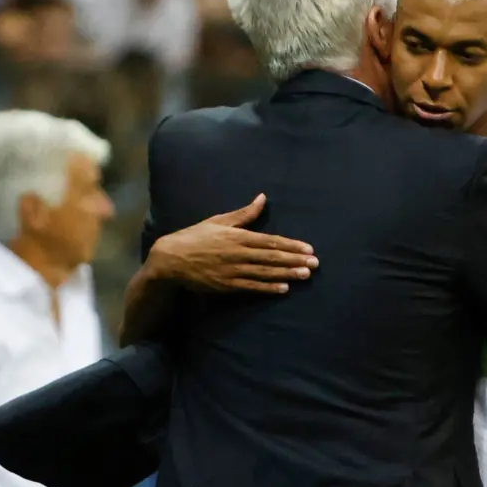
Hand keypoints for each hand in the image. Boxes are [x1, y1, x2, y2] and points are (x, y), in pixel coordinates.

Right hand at [148, 194, 317, 293]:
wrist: (170, 259)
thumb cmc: (195, 237)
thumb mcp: (219, 221)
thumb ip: (244, 213)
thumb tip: (262, 198)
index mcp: (238, 236)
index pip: (270, 241)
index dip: (291, 245)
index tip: (308, 248)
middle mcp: (238, 253)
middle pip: (272, 257)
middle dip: (295, 260)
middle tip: (315, 264)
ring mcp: (233, 271)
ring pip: (265, 272)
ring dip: (287, 274)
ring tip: (305, 275)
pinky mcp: (226, 285)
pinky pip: (251, 287)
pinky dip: (268, 288)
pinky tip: (284, 289)